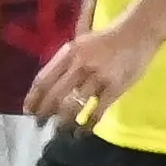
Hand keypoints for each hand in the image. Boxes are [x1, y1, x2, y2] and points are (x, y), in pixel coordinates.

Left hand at [25, 13, 163, 128]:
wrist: (137, 32)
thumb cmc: (106, 40)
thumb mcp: (79, 44)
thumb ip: (64, 63)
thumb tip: (47, 87)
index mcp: (68, 53)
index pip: (43, 79)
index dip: (33, 97)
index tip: (27, 111)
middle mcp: (80, 65)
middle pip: (55, 95)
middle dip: (44, 113)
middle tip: (39, 125)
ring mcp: (98, 77)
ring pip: (74, 105)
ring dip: (63, 123)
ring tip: (59, 132)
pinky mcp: (115, 87)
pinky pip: (97, 111)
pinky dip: (87, 125)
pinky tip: (81, 133)